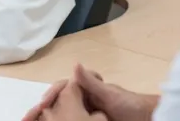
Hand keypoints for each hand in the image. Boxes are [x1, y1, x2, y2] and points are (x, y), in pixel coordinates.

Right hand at [24, 65, 155, 120]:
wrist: (148, 119)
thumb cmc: (132, 106)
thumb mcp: (109, 94)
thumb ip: (91, 82)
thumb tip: (74, 63)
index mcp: (87, 89)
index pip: (62, 88)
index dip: (51, 95)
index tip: (42, 104)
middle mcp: (85, 99)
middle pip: (59, 102)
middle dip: (45, 109)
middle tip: (31, 117)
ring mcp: (87, 113)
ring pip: (63, 113)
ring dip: (50, 117)